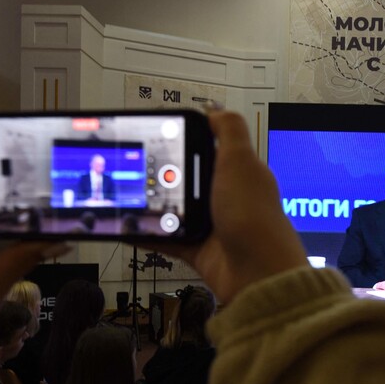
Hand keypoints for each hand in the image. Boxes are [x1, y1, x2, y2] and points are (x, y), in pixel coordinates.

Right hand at [145, 111, 307, 303]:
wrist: (257, 272)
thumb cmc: (252, 215)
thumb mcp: (241, 160)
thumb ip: (229, 130)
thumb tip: (215, 110)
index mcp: (239, 172)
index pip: (209, 149)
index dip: (186, 141)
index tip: (156, 135)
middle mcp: (228, 197)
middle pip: (189, 179)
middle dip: (163, 175)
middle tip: (133, 167)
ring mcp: (214, 225)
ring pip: (176, 210)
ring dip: (153, 205)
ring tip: (127, 194)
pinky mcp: (201, 250)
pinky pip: (169, 239)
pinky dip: (149, 235)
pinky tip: (129, 227)